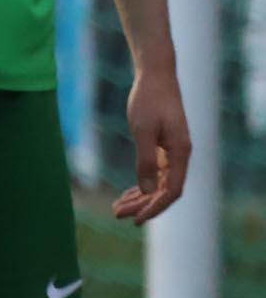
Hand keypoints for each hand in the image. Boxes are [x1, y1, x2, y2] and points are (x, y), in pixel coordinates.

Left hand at [117, 70, 191, 222]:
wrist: (155, 76)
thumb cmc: (148, 101)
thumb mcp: (142, 131)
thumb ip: (145, 160)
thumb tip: (146, 190)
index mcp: (181, 153)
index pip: (171, 191)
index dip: (154, 208)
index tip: (135, 220)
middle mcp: (180, 155)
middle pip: (164, 191)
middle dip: (142, 205)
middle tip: (116, 215)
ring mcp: (173, 152)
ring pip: (158, 184)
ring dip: (139, 198)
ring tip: (116, 209)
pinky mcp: (164, 147)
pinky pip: (155, 173)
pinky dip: (141, 185)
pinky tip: (127, 194)